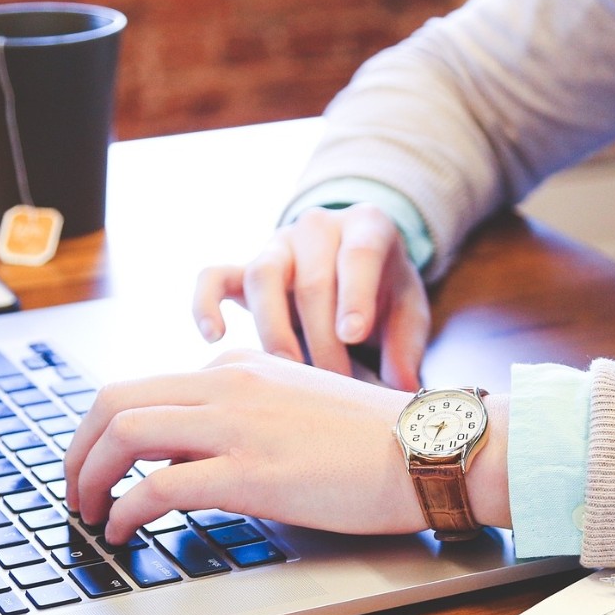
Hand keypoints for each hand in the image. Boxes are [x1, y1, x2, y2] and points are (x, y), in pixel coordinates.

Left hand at [62, 350, 511, 544]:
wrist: (427, 447)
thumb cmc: (371, 438)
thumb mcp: (293, 406)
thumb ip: (238, 418)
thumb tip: (182, 457)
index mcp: (238, 367)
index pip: (144, 388)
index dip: (105, 432)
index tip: (98, 464)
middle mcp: (227, 384)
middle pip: (115, 400)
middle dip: (78, 448)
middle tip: (73, 488)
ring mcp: (237, 425)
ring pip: (125, 433)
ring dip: (89, 476)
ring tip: (88, 512)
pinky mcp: (250, 471)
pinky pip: (158, 485)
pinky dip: (125, 510)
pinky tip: (124, 531)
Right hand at [193, 203, 428, 390]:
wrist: (354, 264)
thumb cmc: (384, 291)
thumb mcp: (408, 310)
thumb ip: (407, 345)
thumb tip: (402, 388)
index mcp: (367, 226)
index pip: (358, 253)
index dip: (354, 294)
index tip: (352, 335)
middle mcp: (318, 227)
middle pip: (311, 279)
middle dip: (321, 338)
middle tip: (334, 383)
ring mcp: (277, 245)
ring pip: (262, 276)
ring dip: (274, 330)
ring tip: (288, 372)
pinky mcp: (244, 267)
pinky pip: (213, 277)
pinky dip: (206, 303)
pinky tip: (214, 337)